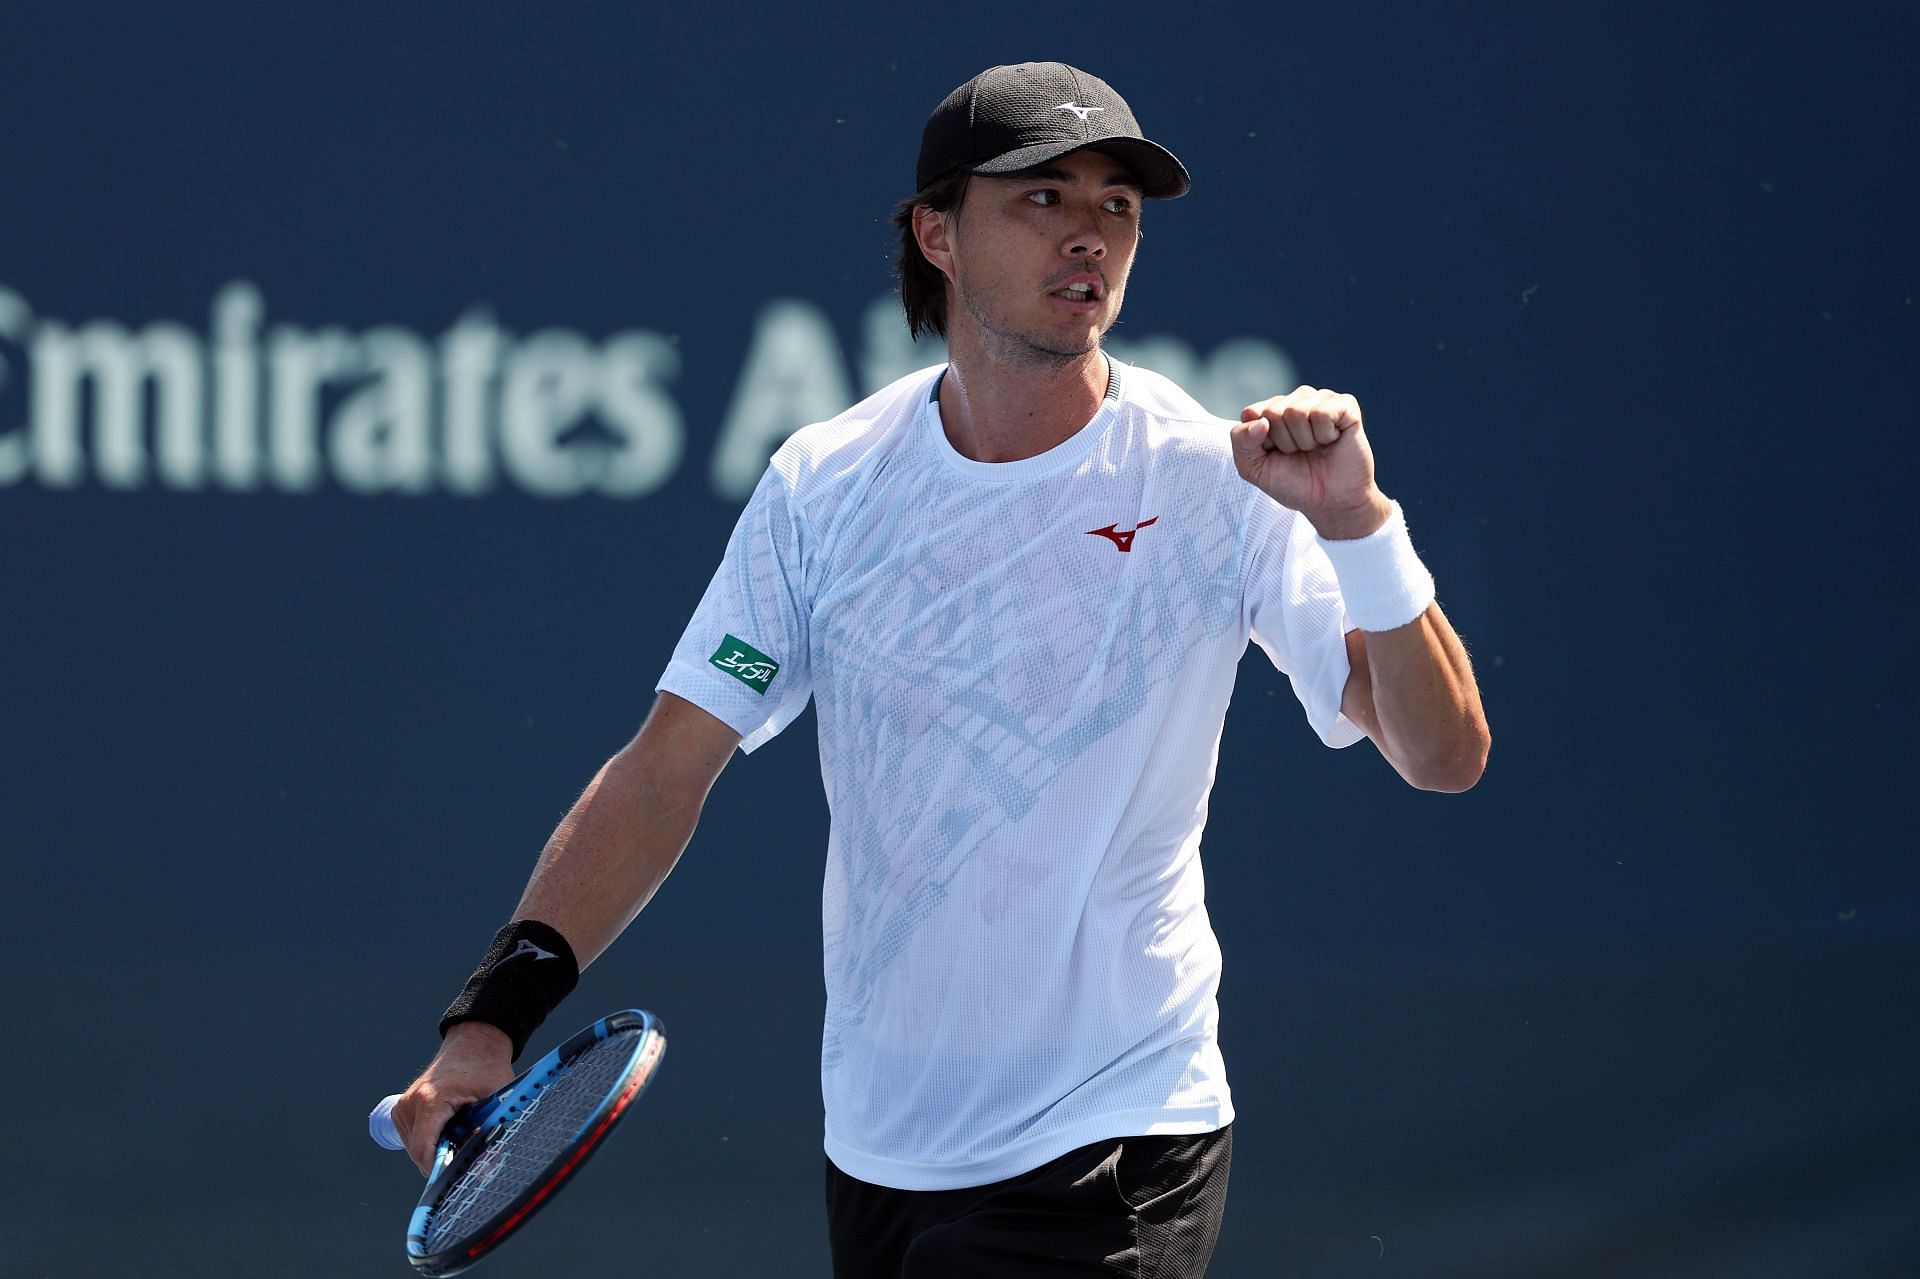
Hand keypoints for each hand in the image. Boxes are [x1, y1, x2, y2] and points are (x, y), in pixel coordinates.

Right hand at [390, 1021, 514, 1174]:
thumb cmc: (487, 1069)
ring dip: (438, 1150)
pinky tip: (450, 1127)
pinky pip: (414, 1138)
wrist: (473, 1043)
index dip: (438, 1170)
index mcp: (431, 1101)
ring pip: (416, 1149)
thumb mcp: (497, 1101)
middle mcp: (410, 1104)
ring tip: (461, 1130)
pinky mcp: (402, 1109)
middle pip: (419, 1153)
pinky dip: (432, 1141)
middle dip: (444, 1159)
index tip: (455, 1179)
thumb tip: (486, 1168)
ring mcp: (403, 1107)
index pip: (423, 1150)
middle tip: (470, 1149)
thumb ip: (491, 1133)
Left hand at [1230, 386, 1390, 539]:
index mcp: (1271, 410)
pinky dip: (1325, 435)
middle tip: (1300, 453)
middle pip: (1273, 412)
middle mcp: (1296, 400)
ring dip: (1305, 441)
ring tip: (1316, 448)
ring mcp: (1321, 399)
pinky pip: (1322, 413)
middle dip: (1284, 442)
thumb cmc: (1293, 483)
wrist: (1331, 502)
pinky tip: (1333, 440)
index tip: (1276, 454)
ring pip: (1297, 412)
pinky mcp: (1345, 404)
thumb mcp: (1254, 468)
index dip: (1261, 441)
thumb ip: (1241, 441)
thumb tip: (1261, 421)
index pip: (1251, 413)